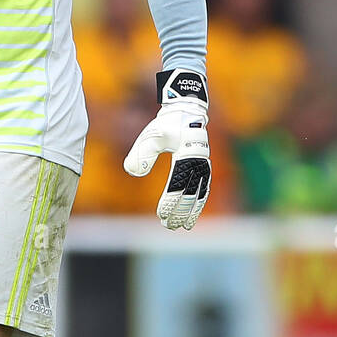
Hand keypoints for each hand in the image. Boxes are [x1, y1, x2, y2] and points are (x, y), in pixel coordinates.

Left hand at [124, 70, 210, 229]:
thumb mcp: (151, 135)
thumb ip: (141, 153)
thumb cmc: (166, 124)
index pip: (177, 183)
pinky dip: (199, 203)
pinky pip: (203, 189)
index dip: (170, 201)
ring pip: (199, 193)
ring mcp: (204, 165)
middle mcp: (199, 161)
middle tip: (168, 225)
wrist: (186, 111)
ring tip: (182, 226)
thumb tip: (132, 172)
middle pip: (189, 192)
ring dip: (191, 211)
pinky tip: (192, 215)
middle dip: (180, 211)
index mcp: (187, 154)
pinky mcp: (204, 167)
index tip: (161, 214)